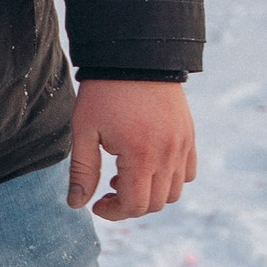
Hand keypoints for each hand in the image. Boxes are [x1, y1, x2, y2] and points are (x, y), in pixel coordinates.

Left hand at [67, 78, 195, 220]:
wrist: (135, 55)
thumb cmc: (104, 92)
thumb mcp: (84, 130)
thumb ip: (82, 171)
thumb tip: (76, 204)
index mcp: (140, 156)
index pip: (135, 206)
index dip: (113, 212)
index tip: (96, 204)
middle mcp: (168, 154)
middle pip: (155, 203)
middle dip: (129, 205)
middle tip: (107, 190)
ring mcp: (182, 145)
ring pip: (174, 192)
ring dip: (150, 194)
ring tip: (126, 176)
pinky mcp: (189, 135)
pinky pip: (188, 172)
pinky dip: (170, 178)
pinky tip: (147, 165)